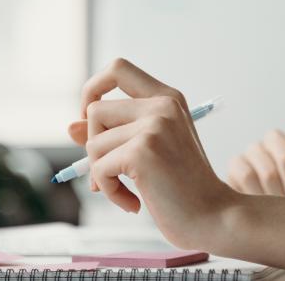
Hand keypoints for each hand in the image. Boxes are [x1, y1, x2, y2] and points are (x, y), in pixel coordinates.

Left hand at [68, 58, 237, 248]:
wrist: (214, 217)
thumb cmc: (183, 188)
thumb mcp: (147, 151)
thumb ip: (112, 134)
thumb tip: (70, 127)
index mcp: (167, 98)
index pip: (117, 68)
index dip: (93, 88)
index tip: (91, 117)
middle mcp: (162, 105)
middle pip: (95, 110)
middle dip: (94, 145)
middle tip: (112, 171)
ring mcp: (154, 126)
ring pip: (93, 143)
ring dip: (101, 174)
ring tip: (127, 191)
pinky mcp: (142, 152)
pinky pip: (99, 169)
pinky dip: (109, 191)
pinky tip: (132, 203)